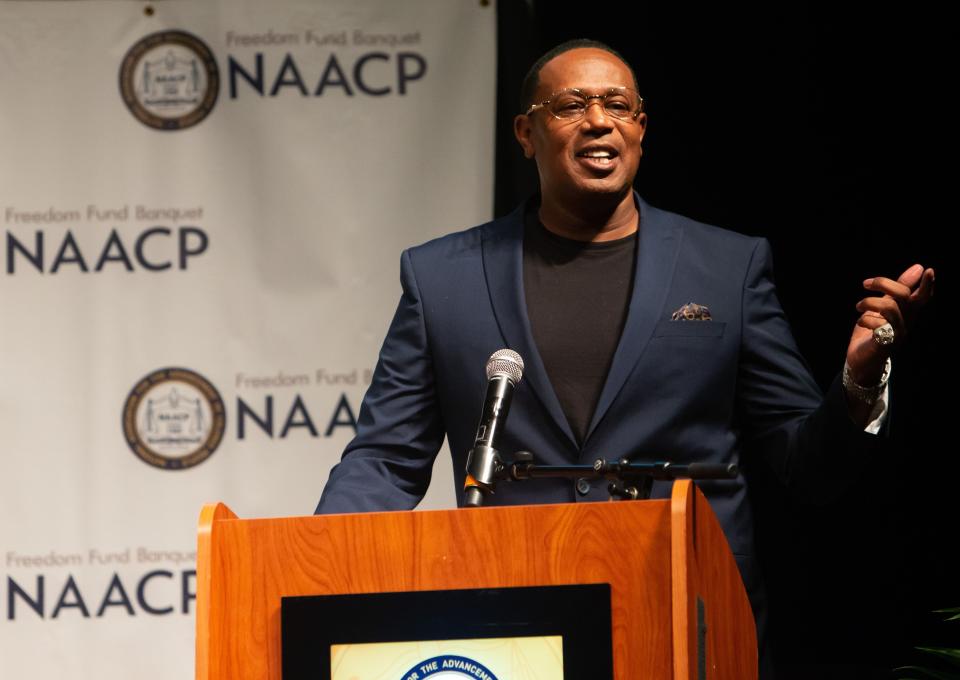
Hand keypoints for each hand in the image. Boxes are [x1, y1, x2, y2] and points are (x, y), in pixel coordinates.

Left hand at [845, 263, 934, 384]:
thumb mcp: (884, 306)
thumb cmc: (873, 330)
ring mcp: (897, 334)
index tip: (928, 270)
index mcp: (907, 312)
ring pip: (890, 308)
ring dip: (869, 302)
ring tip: (858, 306)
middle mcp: (906, 322)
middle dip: (884, 283)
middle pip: (904, 296)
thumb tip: (918, 267)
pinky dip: (866, 320)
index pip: (922, 297)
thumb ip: (896, 289)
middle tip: (865, 283)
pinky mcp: (885, 344)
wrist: (861, 359)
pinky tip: (860, 321)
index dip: (927, 285)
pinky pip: (879, 326)